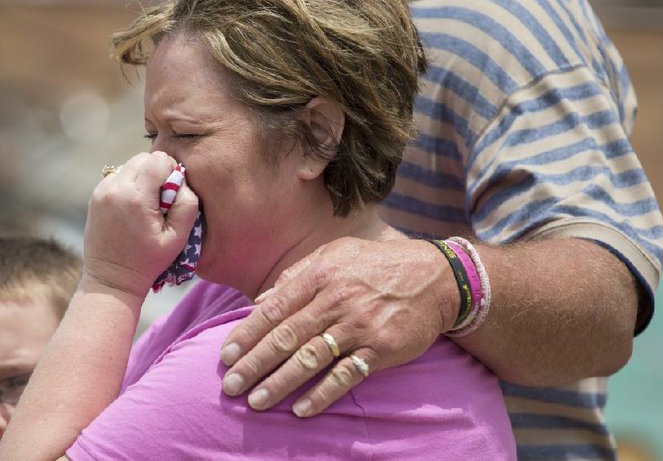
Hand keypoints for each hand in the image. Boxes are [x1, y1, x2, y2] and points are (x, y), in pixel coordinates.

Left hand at [82, 151, 199, 297]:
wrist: (111, 279)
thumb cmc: (149, 261)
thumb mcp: (179, 237)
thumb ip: (187, 203)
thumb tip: (181, 180)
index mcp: (137, 197)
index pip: (159, 159)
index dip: (172, 171)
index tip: (172, 193)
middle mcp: (115, 188)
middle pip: (143, 158)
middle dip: (157, 172)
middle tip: (160, 199)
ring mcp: (101, 191)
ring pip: (129, 165)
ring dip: (142, 178)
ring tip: (145, 204)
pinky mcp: (95, 196)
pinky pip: (118, 176)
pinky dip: (128, 185)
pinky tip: (132, 208)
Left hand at [219, 236, 458, 416]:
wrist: (437, 278)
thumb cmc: (378, 265)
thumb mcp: (337, 253)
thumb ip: (297, 274)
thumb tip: (262, 299)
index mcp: (321, 276)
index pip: (275, 308)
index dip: (248, 333)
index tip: (226, 354)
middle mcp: (336, 301)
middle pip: (286, 337)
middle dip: (254, 363)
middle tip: (230, 385)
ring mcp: (359, 326)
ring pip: (310, 359)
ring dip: (280, 383)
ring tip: (256, 401)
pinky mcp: (381, 349)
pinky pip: (346, 376)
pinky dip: (322, 394)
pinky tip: (301, 410)